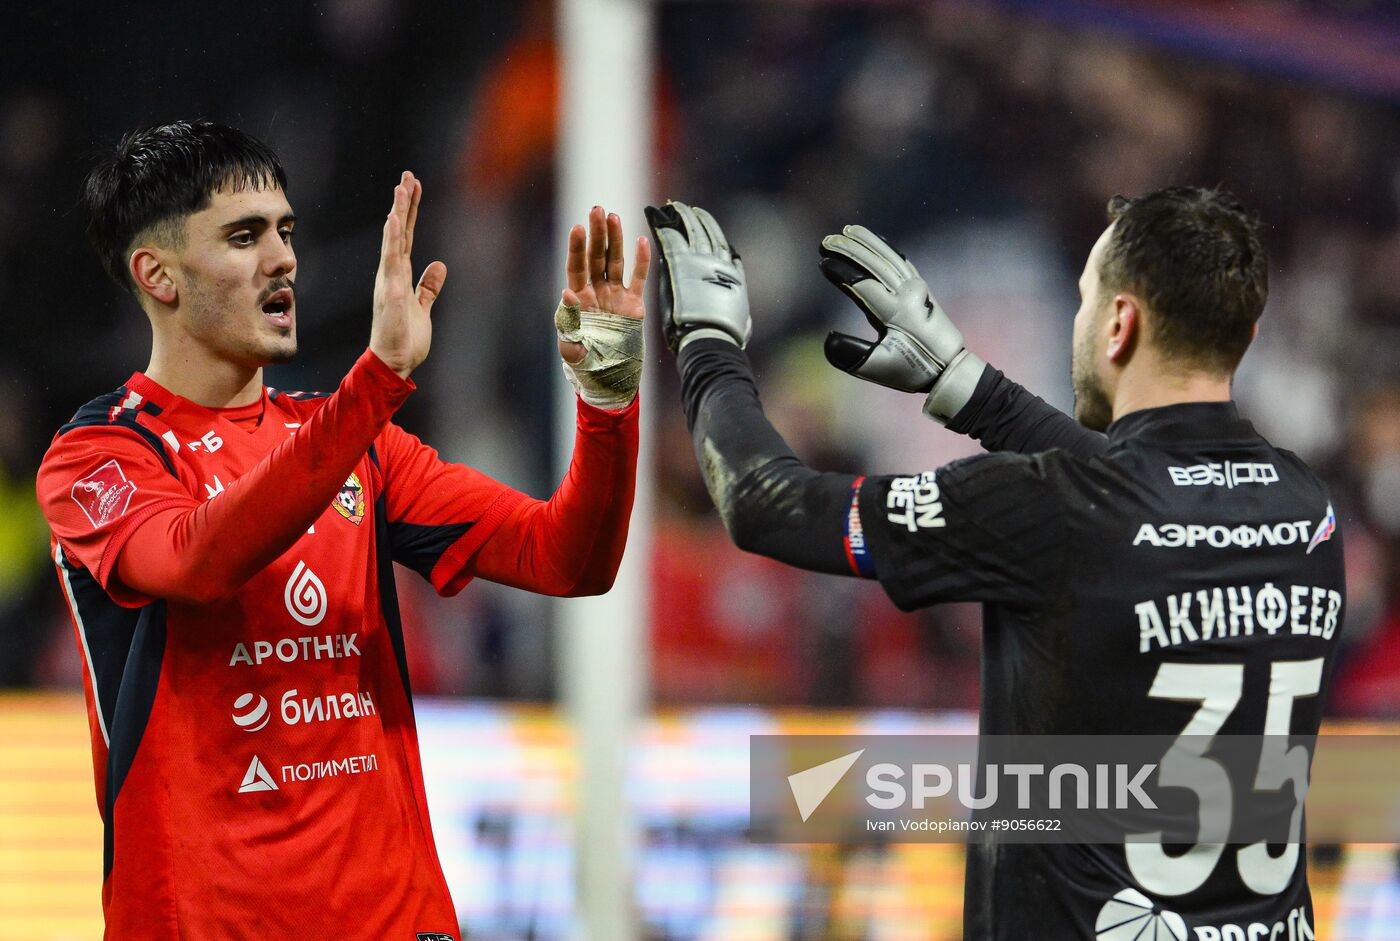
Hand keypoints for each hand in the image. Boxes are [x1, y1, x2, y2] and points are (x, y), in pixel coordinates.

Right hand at [370, 171, 446, 377]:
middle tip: (408, 176)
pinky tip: (394, 221)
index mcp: (399, 275)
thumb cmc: (405, 338)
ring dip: (397, 213)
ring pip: (393, 240)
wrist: (393, 362)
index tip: (413, 187)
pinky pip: (391, 261)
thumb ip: (429, 287)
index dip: (410, 212)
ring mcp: (389, 281)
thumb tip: (439, 265)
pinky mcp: (391, 292)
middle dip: (403, 203)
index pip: (406, 237)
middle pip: (399, 231)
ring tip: (401, 188)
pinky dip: (392, 240)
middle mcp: (391, 273)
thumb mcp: (423, 307)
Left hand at [558, 206, 648, 364]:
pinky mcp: (634, 306)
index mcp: (578, 301)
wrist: (611, 382)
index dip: (577, 248)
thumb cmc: (586, 367)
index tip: (578, 228)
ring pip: (615, 262)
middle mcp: (596, 294)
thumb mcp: (572, 349)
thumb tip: (567, 292)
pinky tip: (641, 240)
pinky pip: (639, 279)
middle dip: (596, 233)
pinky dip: (641, 261)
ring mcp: (615, 297)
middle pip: (596, 257)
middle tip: (596, 209)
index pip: (576, 267)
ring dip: (615, 240)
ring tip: (614, 216)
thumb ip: (568, 323)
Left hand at [644, 200, 750, 350]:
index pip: (722, 246)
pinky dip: (664, 227)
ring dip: (682, 217)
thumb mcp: (741, 319)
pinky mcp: (679, 264)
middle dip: (697, 219)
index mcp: (732, 274)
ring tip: (674, 206)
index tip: (708, 222)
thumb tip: (739, 307)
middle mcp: (717, 262)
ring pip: (690, 231)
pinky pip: (670, 240)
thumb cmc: (725, 335)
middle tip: (688, 208)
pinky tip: (657, 217)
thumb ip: (736, 306)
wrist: (710, 335)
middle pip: (707, 233)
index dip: (714, 232)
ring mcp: (698, 261)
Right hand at [819, 225, 983, 422]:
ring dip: (868, 243)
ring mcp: (917, 289)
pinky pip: (902, 262)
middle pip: (875, 264)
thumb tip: (828, 338)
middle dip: (849, 250)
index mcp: (895, 313)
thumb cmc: (911, 370)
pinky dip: (887, 249)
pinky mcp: (922, 289)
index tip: (822, 263)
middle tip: (826, 240)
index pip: (863, 284)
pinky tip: (877, 241)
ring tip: (848, 230)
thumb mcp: (879, 367)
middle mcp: (907, 295)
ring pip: (889, 258)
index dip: (841, 271)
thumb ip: (852, 355)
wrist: (949, 368)